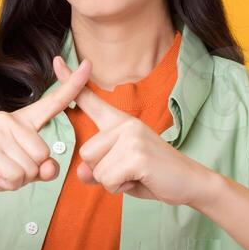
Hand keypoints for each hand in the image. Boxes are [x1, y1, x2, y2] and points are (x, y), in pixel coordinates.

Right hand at [0, 56, 93, 194]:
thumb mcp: (20, 171)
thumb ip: (40, 169)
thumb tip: (50, 167)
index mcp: (22, 121)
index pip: (52, 103)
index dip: (72, 86)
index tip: (87, 64)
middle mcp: (11, 120)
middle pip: (44, 154)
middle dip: (29, 172)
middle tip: (7, 169)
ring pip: (31, 167)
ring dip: (17, 179)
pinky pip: (16, 174)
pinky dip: (7, 182)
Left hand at [52, 56, 215, 206]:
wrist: (192, 182)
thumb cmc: (154, 175)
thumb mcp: (121, 171)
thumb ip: (98, 169)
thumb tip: (82, 172)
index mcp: (120, 122)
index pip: (90, 99)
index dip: (71, 82)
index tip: (57, 62)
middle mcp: (124, 123)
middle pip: (86, 153)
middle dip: (103, 172)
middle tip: (130, 170)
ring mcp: (131, 136)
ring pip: (96, 169)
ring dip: (112, 181)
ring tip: (135, 174)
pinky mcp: (136, 155)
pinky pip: (108, 179)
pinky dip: (120, 187)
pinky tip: (139, 179)